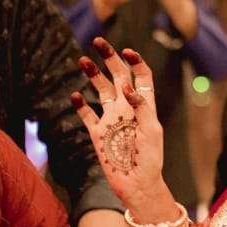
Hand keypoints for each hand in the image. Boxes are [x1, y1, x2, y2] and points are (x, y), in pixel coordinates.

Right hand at [71, 38, 174, 220]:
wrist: (137, 184)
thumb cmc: (151, 159)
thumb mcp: (152, 131)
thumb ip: (141, 107)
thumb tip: (125, 86)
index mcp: (144, 104)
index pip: (140, 76)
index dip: (135, 62)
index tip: (126, 52)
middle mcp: (126, 107)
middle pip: (118, 76)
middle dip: (109, 58)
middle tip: (98, 42)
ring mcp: (110, 119)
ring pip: (100, 89)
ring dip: (92, 74)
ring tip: (82, 60)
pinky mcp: (97, 133)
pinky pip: (85, 114)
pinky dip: (79, 104)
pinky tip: (74, 94)